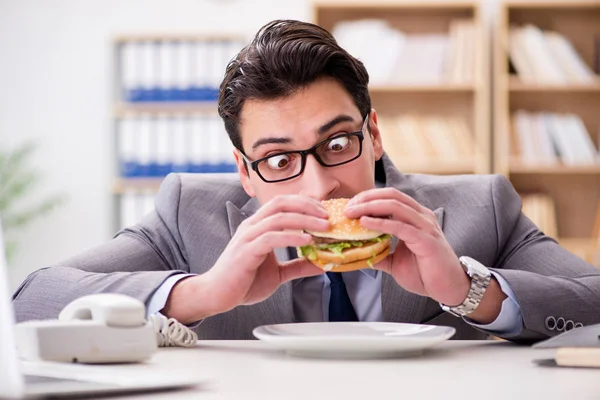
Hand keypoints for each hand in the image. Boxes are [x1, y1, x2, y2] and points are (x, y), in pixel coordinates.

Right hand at [163, 195, 328, 322]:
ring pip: (278, 217)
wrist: (217, 295)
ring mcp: (248, 237)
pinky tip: (307, 241)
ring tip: (323, 226)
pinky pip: (271, 238)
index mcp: (258, 226)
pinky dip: (291, 237)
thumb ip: (298, 266)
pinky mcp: (246, 251)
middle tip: (327, 216)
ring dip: (304, 219)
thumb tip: (322, 264)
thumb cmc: (243, 282)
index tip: (324, 212)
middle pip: (281, 203)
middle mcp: (252, 226)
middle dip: (307, 206)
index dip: (305, 203)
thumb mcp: (278, 273)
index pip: (283, 203)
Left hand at [344, 188, 469, 306]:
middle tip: (347, 208)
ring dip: (369, 207)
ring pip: (395, 206)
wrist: (449, 289)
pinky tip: (365, 223)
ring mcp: (425, 226)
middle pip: (391, 195)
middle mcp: (422, 216)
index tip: (350, 206)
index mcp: (416, 217)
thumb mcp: (395, 261)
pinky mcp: (426, 240)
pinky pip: (400, 226)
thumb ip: (379, 252)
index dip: (368, 197)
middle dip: (366, 198)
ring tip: (352, 213)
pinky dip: (380, 222)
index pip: (390, 197)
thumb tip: (357, 252)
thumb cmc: (426, 273)